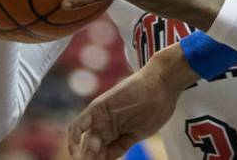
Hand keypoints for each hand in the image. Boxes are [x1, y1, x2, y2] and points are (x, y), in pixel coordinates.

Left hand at [67, 45, 194, 159]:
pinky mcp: (97, 107)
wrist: (162, 84)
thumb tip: (107, 158)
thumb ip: (122, 145)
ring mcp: (100, 117)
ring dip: (83, 151)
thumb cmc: (157, 107)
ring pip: (82, 139)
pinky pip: (78, 124)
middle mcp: (105, 125)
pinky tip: (77, 148)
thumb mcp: (139, 133)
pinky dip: (74, 137)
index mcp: (115, 133)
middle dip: (90, 157)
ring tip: (92, 155)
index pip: (100, 154)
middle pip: (89, 147)